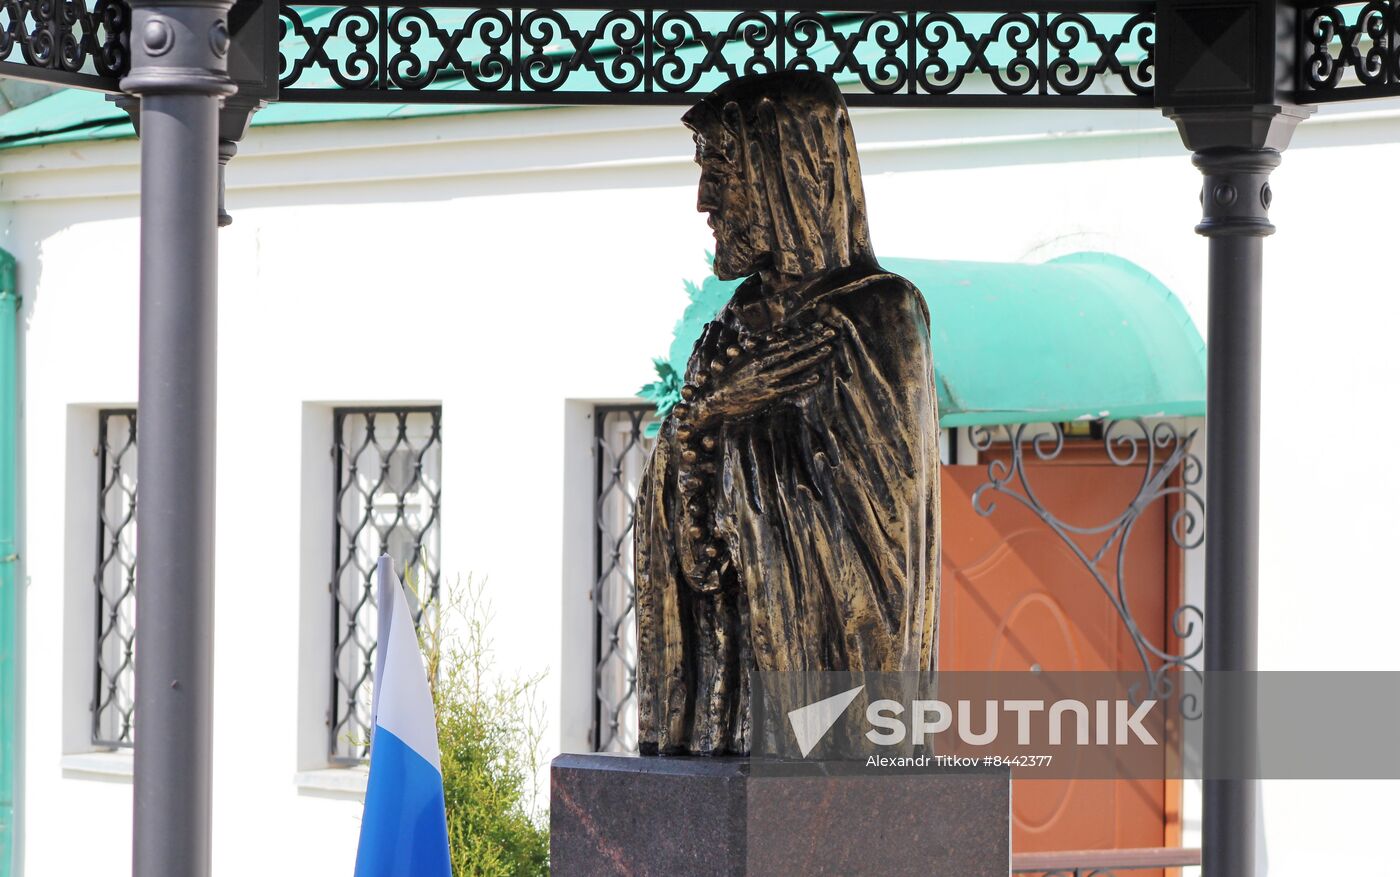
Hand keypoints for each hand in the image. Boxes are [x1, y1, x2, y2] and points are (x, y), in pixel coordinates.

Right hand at [685, 323, 836, 424]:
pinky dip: (803, 382)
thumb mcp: (741, 360)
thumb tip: (772, 340)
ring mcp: (767, 378)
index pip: (786, 339)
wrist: (714, 399)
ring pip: (794, 364)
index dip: (804, 333)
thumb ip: (757, 349)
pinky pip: (789, 386)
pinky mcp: (768, 394)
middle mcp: (763, 362)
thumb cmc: (726, 380)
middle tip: (832, 332)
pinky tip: (817, 377)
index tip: (820, 326)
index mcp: (758, 352)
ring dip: (812, 356)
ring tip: (829, 349)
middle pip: (793, 348)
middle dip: (814, 339)